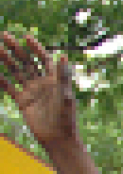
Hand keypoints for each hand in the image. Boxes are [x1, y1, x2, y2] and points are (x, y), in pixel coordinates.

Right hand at [0, 33, 80, 147]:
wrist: (58, 138)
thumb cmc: (66, 117)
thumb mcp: (65, 94)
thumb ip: (63, 75)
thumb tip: (63, 55)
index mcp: (54, 79)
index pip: (44, 58)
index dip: (36, 47)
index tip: (26, 37)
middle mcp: (42, 83)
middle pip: (27, 61)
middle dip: (16, 49)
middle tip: (4, 35)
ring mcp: (32, 91)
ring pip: (16, 71)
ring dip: (6, 60)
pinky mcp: (23, 102)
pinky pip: (9, 87)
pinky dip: (1, 79)